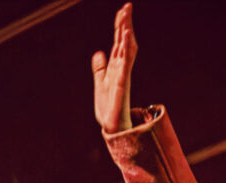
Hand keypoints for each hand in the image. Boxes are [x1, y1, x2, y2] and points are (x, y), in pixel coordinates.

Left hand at [92, 3, 136, 133]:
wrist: (111, 126)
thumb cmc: (108, 109)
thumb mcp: (100, 84)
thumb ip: (99, 69)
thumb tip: (98, 53)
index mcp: (116, 67)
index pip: (119, 42)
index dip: (120, 27)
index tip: (122, 11)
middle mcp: (121, 68)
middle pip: (124, 41)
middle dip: (125, 24)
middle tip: (127, 6)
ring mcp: (123, 74)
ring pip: (127, 48)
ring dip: (127, 32)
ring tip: (126, 15)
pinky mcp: (122, 81)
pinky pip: (126, 61)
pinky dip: (126, 47)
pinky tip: (126, 35)